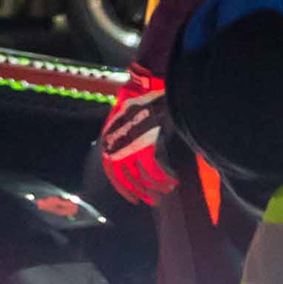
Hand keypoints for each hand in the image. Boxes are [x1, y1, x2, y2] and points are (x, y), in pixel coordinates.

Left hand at [98, 67, 174, 205]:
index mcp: (109, 139)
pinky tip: (173, 182)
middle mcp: (115, 145)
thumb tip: (138, 147)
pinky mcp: (143, 145)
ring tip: (165, 193)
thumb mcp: (129, 116)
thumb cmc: (140, 95)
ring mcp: (128, 146)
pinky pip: (153, 170)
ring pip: (140, 177)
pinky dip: (163, 178)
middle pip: (124, 179)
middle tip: (150, 202)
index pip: (112, 171)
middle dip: (138, 192)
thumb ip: (130, 132)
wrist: (146, 81)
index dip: (122, 186)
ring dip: (154, 188)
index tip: (132, 197)